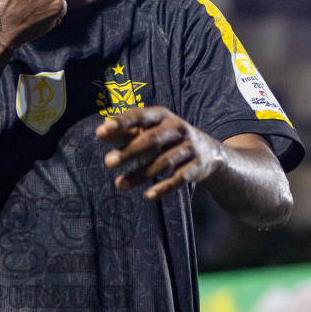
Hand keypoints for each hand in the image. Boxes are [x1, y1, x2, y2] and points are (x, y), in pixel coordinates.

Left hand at [98, 107, 222, 199]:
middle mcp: (177, 128)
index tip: (102, 131)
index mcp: (161, 116)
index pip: (140, 116)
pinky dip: (164, 187)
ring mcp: (189, 146)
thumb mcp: (148, 132)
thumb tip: (100, 134)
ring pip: (164, 161)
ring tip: (119, 185)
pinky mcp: (198, 166)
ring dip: (141, 174)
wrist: (209, 152)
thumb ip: (126, 133)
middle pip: (152, 139)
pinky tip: (148, 195)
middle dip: (130, 151)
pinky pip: (180, 177)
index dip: (122, 122)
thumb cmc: (168, 140)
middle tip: (108, 162)